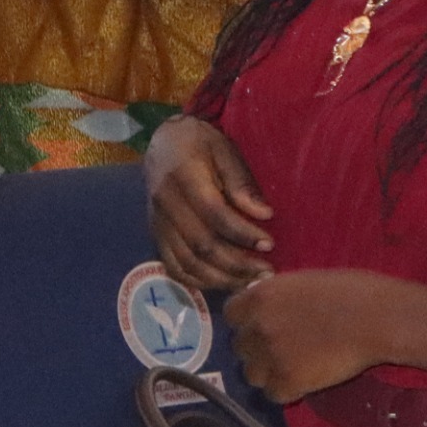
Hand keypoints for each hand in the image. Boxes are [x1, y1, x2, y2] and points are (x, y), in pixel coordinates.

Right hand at [146, 115, 274, 290]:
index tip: (270, 244)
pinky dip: (198, 281)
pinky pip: (173, 267)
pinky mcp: (156, 235)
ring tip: (252, 281)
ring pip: (187, 263)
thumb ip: (242, 183)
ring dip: (221, 278)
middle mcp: (166, 205)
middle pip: (201, 245)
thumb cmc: (202, 144)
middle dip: (237, 264)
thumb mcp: (225, 150)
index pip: (215, 215)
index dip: (243, 234)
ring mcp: (158, 223)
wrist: (163, 143)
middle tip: (268, 271)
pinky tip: (224, 282)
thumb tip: (265, 214)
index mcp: (184, 178)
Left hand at [224, 269, 408, 401]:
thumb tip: (268, 303)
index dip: (248, 321)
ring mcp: (270, 356)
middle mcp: (257, 326)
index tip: (265, 325)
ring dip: (270, 373)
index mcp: (260, 296)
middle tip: (287, 349)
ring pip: (253, 375)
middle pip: (240, 348)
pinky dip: (290, 391)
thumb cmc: (355, 291)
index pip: (231, 315)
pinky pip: (274, 394)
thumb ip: (280, 294)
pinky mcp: (288, 382)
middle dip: (259, 349)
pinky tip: (309, 381)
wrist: (379, 319)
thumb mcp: (307, 281)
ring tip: (297, 368)